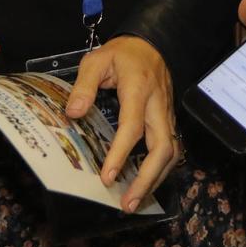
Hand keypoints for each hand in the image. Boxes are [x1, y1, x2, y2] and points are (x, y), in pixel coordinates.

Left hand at [66, 35, 178, 210]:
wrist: (151, 43)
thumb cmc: (122, 54)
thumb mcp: (97, 60)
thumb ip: (84, 85)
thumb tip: (73, 113)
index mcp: (139, 89)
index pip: (133, 127)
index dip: (121, 153)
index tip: (108, 177)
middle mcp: (158, 105)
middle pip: (162, 148)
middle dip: (147, 179)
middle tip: (128, 203)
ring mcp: (167, 114)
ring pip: (171, 152)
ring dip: (155, 180)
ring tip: (136, 201)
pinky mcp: (169, 120)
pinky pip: (171, 149)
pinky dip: (160, 171)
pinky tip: (145, 184)